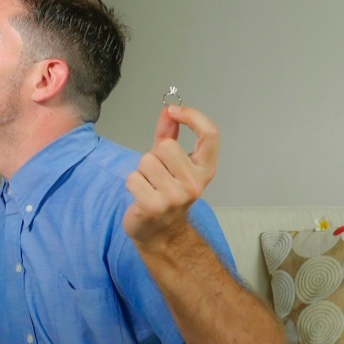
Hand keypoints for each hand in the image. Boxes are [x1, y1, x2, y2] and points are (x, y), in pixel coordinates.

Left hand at [123, 105, 219, 247]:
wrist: (159, 232)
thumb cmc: (165, 193)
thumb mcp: (171, 162)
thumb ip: (170, 135)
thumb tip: (168, 111)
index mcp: (205, 170)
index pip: (210, 134)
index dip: (193, 116)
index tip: (174, 112)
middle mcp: (195, 184)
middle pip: (168, 146)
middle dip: (154, 155)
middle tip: (156, 174)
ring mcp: (177, 197)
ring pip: (147, 161)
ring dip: (141, 171)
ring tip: (148, 185)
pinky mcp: (155, 206)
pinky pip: (134, 178)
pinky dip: (132, 184)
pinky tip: (140, 195)